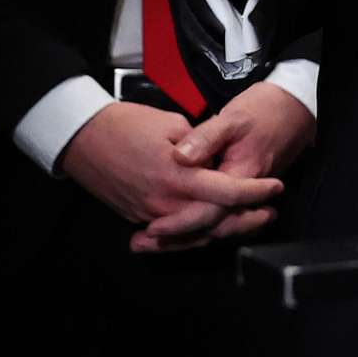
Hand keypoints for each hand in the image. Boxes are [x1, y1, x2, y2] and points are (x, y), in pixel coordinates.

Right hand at [60, 101, 280, 241]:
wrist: (82, 137)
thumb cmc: (126, 123)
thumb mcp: (170, 123)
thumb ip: (198, 145)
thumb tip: (212, 159)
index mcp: (178, 176)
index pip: (226, 191)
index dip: (254, 192)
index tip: (275, 188)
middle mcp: (166, 202)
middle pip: (214, 222)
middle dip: (246, 220)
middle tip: (269, 214)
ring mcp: (150, 213)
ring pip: (194, 233)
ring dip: (223, 230)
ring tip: (247, 222)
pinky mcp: (137, 216)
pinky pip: (172, 233)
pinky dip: (194, 234)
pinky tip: (210, 229)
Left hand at [129, 81, 314, 254]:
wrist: (295, 107)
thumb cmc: (264, 109)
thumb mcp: (234, 117)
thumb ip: (206, 138)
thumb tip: (179, 157)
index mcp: (240, 178)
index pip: (209, 212)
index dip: (180, 222)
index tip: (153, 229)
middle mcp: (245, 194)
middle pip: (210, 228)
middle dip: (176, 239)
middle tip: (141, 244)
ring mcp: (245, 195)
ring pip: (214, 226)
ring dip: (184, 236)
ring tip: (150, 243)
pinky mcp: (243, 191)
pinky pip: (219, 216)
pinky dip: (197, 224)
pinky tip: (175, 225)